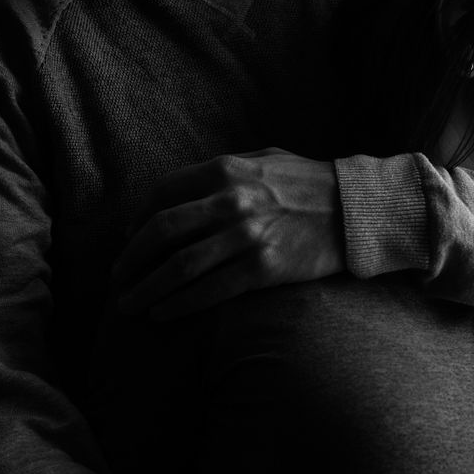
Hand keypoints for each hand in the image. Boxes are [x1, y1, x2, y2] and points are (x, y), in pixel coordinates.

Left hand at [114, 148, 345, 319]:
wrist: (357, 211)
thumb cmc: (311, 185)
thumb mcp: (264, 159)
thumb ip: (224, 171)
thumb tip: (184, 189)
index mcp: (225, 169)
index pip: (161, 194)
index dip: (136, 221)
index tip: (127, 242)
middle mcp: (230, 201)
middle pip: (161, 233)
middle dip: (130, 260)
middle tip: (117, 279)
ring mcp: (246, 236)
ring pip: (179, 267)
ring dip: (146, 289)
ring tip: (128, 305)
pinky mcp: (263, 268)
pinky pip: (209, 291)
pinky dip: (179, 304)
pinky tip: (162, 314)